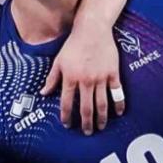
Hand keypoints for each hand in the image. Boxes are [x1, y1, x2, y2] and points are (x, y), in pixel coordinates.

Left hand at [45, 19, 123, 133]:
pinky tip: (118, 113)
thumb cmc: (73, 45)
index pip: (67, 102)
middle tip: (86, 132)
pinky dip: (118, 105)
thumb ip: (52, 78)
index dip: (66, 115)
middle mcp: (86, 81)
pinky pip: (117, 93)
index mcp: (70, 78)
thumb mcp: (58, 61)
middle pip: (86, 107)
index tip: (67, 125)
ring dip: (101, 118)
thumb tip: (43, 93)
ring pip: (102, 104)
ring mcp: (101, 78)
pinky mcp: (113, 74)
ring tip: (100, 127)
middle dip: (85, 122)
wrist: (92, 30)